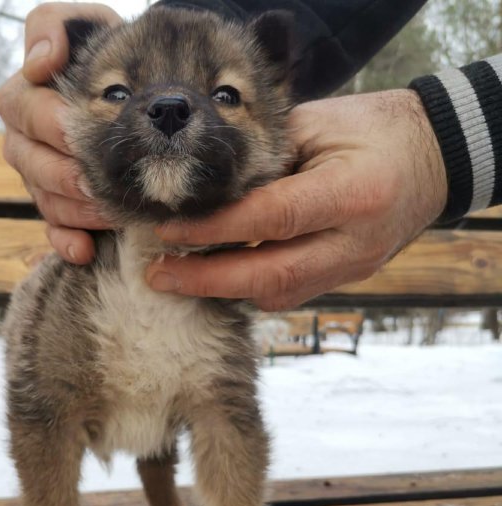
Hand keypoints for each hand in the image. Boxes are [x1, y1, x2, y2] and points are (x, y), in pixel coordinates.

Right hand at [0, 2, 120, 263]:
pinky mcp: (56, 210)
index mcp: (24, 100)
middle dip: (68, 175)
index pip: (23, 111)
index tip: (81, 129)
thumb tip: (39, 60)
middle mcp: (25, 143)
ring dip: (77, 210)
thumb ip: (54, 26)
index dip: (50, 123)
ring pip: (46, 200)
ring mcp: (39, 181)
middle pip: (32, 164)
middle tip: (102, 180)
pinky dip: (65, 242)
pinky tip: (84, 250)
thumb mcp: (86, 26)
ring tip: (113, 212)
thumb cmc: (109, 61)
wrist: (136, 97)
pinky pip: (51, 231)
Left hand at [146, 90, 447, 310]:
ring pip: (277, 294)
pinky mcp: (346, 279)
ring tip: (177, 276)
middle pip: (269, 276)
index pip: (270, 219)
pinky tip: (218, 276)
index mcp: (352, 193)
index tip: (167, 231)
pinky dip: (249, 288)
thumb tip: (210, 192)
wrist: (434, 158)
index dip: (214, 230)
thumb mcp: (319, 125)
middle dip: (205, 281)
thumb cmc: (374, 129)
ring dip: (223, 290)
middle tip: (157, 276)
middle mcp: (354, 242)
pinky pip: (290, 294)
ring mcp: (352, 268)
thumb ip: (267, 159)